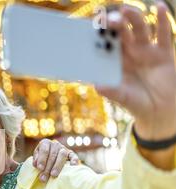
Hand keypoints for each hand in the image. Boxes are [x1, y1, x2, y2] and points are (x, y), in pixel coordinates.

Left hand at [33, 139, 78, 182]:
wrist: (49, 157)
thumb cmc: (41, 159)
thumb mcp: (36, 157)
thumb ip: (35, 160)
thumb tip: (36, 164)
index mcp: (45, 143)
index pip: (44, 150)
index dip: (42, 159)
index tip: (40, 168)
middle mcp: (55, 144)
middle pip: (52, 155)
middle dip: (48, 167)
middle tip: (43, 178)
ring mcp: (64, 148)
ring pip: (62, 155)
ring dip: (57, 166)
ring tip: (53, 175)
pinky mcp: (71, 154)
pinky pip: (73, 156)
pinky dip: (74, 161)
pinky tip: (72, 166)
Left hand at [96, 2, 175, 140]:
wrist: (159, 111)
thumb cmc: (136, 103)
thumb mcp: (123, 98)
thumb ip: (111, 91)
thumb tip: (97, 86)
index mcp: (115, 62)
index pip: (106, 44)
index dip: (100, 35)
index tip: (92, 27)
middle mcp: (129, 53)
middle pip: (120, 32)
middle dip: (114, 23)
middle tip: (107, 18)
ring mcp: (146, 50)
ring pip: (139, 28)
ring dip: (133, 17)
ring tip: (126, 10)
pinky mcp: (163, 52)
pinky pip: (163, 33)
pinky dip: (162, 20)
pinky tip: (158, 7)